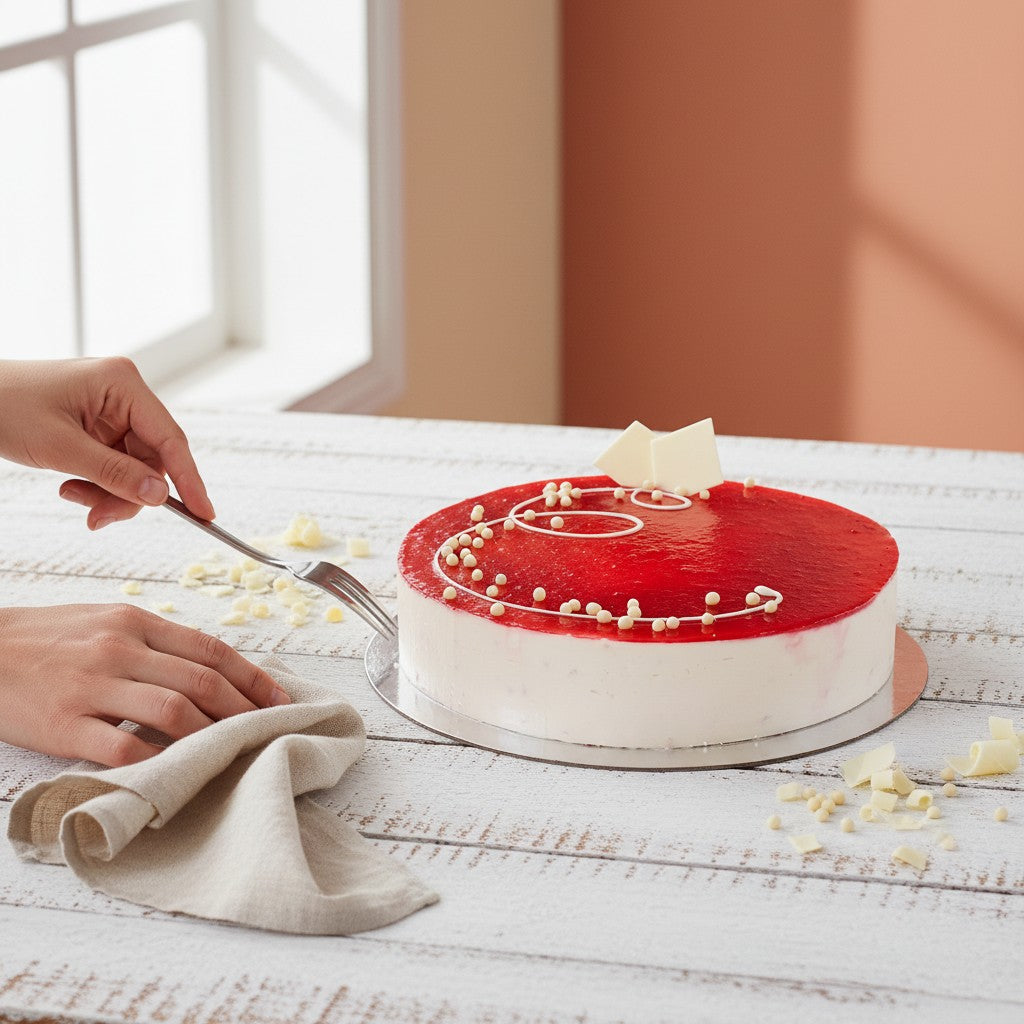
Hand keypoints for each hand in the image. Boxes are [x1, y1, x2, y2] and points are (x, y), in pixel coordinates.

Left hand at [0, 357, 213, 528]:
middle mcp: (124, 395)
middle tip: (100, 517)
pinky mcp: (99, 427)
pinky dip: (99, 485)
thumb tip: (158, 496)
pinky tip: (71, 486)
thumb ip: (113, 473)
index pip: (170, 439)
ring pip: (135, 468)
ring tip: (74, 498)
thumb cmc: (4, 406)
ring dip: (110, 493)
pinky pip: (116, 465)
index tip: (204, 513)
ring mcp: (112, 412)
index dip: (189, 480)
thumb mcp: (60, 447)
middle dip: (129, 493)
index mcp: (123, 385)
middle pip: (152, 459)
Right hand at [0, 604, 290, 765]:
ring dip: (213, 735)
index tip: (280, 699)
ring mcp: (92, 687)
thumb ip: (154, 641)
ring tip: (235, 752)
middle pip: (202, 682)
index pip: (210, 650)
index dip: (253, 677)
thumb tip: (210, 668)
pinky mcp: (64, 725)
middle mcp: (120, 649)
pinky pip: (123, 748)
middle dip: (245, 711)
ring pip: (173, 712)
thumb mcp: (104, 621)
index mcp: (135, 622)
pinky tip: (177, 771)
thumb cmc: (46, 638)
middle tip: (270, 730)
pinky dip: (158, 761)